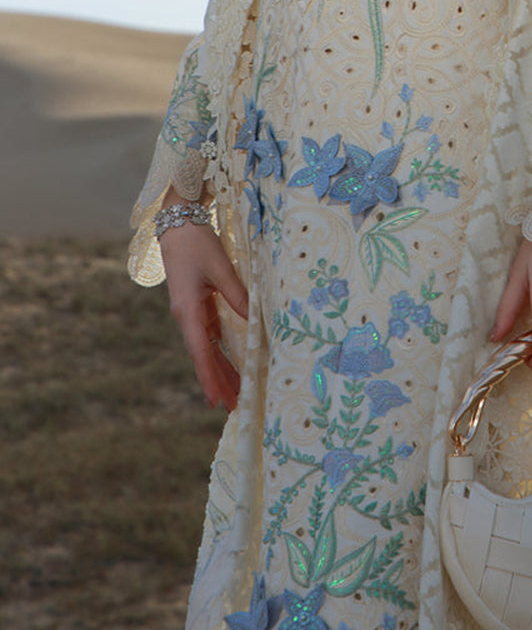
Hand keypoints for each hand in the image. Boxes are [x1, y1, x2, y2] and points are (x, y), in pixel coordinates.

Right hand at [160, 204, 248, 410]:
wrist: (177, 222)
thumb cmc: (198, 243)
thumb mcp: (221, 268)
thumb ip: (238, 294)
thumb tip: (256, 319)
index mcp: (188, 310)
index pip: (200, 352)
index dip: (210, 377)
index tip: (216, 400)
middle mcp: (186, 316)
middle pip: (204, 356)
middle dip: (218, 381)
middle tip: (233, 407)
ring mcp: (190, 311)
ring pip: (207, 347)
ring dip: (220, 369)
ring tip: (233, 393)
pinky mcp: (196, 304)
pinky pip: (209, 334)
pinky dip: (219, 350)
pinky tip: (229, 362)